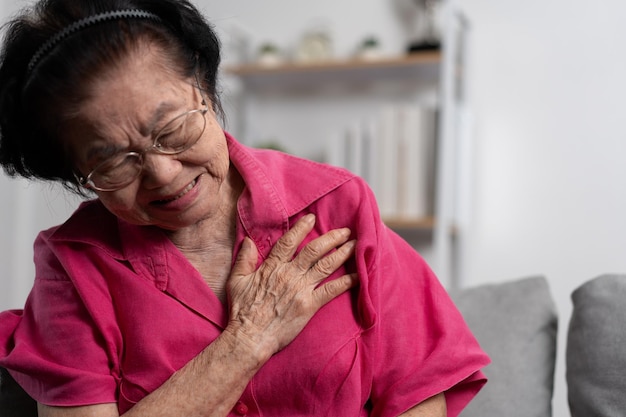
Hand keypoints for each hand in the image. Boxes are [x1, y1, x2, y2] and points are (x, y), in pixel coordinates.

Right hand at [225, 214, 357, 359]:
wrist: (250, 337)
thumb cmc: (242, 311)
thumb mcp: (236, 281)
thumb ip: (244, 259)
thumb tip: (249, 241)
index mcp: (272, 267)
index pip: (289, 242)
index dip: (302, 228)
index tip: (312, 218)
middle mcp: (290, 274)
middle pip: (314, 250)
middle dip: (331, 238)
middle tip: (345, 230)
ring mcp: (301, 289)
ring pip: (326, 265)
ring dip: (342, 253)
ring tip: (355, 244)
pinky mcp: (310, 305)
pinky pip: (332, 290)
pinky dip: (347, 282)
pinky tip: (359, 275)